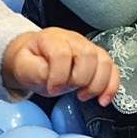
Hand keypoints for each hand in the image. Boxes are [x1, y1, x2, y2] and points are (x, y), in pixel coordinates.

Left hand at [1, 28, 118, 104]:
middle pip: (87, 55)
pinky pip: (113, 70)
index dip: (58, 75)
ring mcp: (88, 47)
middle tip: (66, 90)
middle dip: (78, 79)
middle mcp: (73, 39)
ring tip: (82, 96)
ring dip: (96, 84)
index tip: (52, 88)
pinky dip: (111, 87)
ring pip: (104, 61)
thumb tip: (51, 78)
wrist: (35, 60)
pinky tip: (102, 99)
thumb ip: (35, 71)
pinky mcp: (97, 59)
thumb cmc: (31, 63)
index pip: (62, 53)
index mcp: (52, 38)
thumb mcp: (23, 67)